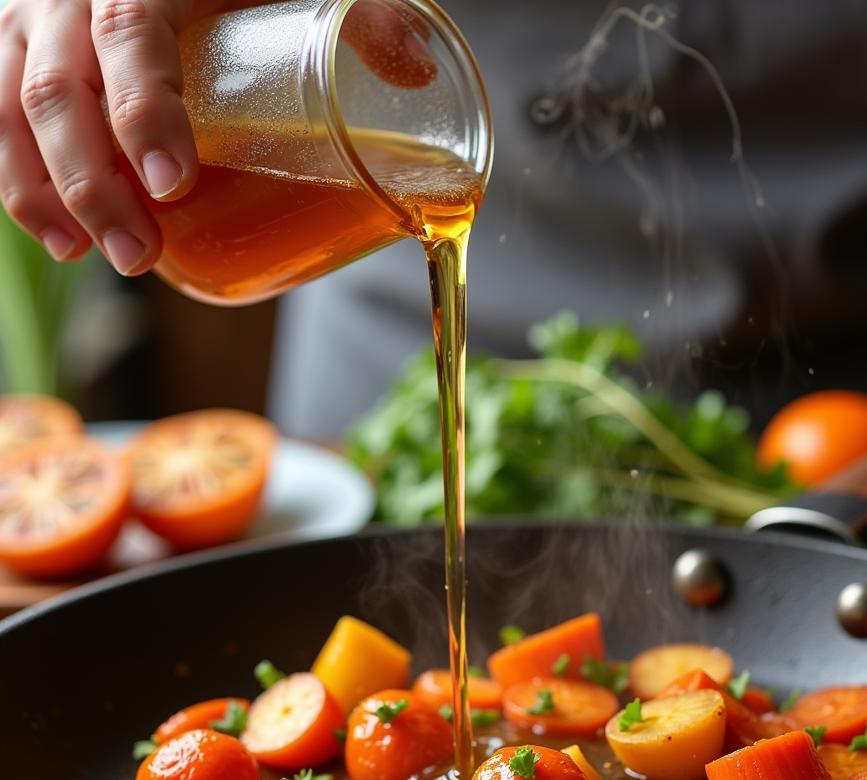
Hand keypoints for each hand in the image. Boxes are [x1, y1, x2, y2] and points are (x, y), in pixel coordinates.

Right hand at [0, 1, 437, 279]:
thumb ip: (355, 10)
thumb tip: (417, 72)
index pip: (129, 36)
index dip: (144, 110)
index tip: (174, 183)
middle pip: (56, 89)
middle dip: (93, 184)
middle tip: (138, 255)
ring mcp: (30, 20)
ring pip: (10, 108)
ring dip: (47, 193)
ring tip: (92, 258)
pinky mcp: (16, 50)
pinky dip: (17, 178)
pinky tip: (54, 235)